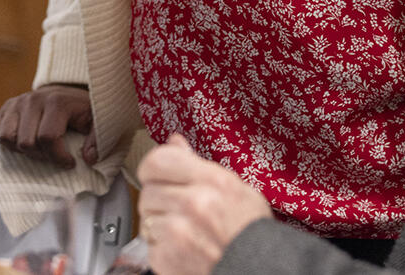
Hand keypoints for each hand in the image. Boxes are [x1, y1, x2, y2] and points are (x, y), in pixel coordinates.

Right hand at [0, 84, 95, 167]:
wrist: (68, 91)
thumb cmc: (82, 109)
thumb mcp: (97, 121)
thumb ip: (97, 140)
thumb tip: (89, 159)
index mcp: (56, 101)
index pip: (47, 138)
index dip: (59, 157)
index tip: (69, 162)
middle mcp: (33, 99)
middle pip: (26, 142)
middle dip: (42, 156)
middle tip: (55, 155)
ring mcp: (18, 102)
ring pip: (8, 138)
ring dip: (24, 150)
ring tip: (40, 149)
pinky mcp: (7, 107)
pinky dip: (10, 144)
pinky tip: (27, 142)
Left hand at [137, 135, 273, 274]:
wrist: (258, 270)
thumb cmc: (250, 233)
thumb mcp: (236, 190)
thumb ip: (200, 166)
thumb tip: (175, 142)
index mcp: (212, 181)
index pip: (158, 160)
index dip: (152, 168)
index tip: (155, 175)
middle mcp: (193, 203)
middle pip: (148, 191)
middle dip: (158, 200)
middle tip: (177, 209)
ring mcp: (178, 232)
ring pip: (146, 218)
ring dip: (159, 225)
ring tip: (184, 231)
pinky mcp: (168, 257)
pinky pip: (149, 245)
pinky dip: (162, 249)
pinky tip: (183, 248)